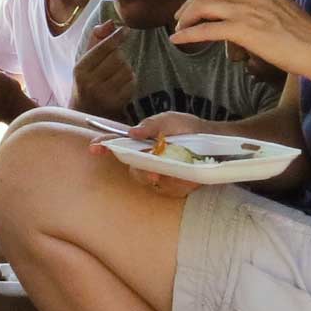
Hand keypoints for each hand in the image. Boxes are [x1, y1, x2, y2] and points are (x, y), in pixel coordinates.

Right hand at [70, 22, 134, 119]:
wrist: (85, 114)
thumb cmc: (87, 82)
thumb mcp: (85, 61)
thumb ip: (96, 39)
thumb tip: (111, 22)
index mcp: (80, 69)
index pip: (103, 47)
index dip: (116, 36)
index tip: (125, 29)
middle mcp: (90, 83)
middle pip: (117, 57)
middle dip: (119, 55)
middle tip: (113, 61)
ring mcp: (104, 95)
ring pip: (127, 69)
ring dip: (126, 68)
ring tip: (115, 74)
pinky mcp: (117, 103)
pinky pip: (132, 82)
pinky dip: (130, 80)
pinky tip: (121, 84)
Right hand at [87, 115, 206, 198]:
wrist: (215, 140)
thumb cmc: (189, 128)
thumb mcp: (172, 120)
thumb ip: (152, 125)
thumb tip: (132, 131)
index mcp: (142, 143)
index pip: (117, 145)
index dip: (104, 146)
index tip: (95, 148)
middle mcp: (147, 160)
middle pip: (133, 170)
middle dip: (141, 172)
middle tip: (152, 173)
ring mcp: (160, 174)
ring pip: (152, 182)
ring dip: (165, 178)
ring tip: (181, 171)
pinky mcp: (175, 186)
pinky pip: (172, 190)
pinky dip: (182, 183)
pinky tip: (192, 176)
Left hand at [171, 0, 310, 77]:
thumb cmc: (303, 34)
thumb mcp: (280, 7)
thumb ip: (261, 6)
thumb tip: (247, 17)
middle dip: (190, 3)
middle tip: (180, 15)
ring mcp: (244, 10)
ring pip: (203, 6)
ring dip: (186, 17)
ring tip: (178, 26)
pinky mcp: (241, 30)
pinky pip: (206, 30)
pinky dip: (189, 34)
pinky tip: (178, 39)